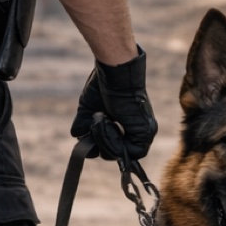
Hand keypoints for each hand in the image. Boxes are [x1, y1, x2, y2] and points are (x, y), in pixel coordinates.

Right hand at [72, 47, 157, 162]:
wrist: (115, 71)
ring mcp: (143, 133)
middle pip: (113, 154)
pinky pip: (125, 152)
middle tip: (96, 120)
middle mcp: (138, 131)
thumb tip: (80, 142)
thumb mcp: (90, 111)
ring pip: (117, 155)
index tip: (93, 128)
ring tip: (101, 118)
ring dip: (103, 140)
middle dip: (98, 141)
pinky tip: (107, 121)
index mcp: (128, 126)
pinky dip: (110, 141)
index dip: (100, 143)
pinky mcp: (145, 133)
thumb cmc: (103, 86)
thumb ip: (86, 128)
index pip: (114, 148)